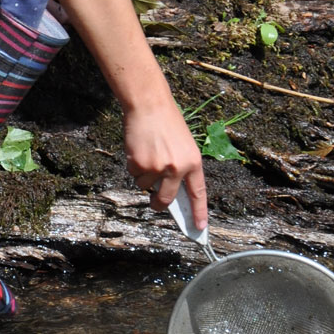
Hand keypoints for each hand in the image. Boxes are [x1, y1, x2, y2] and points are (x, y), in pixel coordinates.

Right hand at [123, 100, 207, 228]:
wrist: (149, 105)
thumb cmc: (166, 122)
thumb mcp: (184, 145)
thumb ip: (181, 168)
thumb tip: (171, 191)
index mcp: (193, 162)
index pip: (198, 193)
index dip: (199, 212)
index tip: (199, 228)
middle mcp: (177, 168)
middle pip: (166, 199)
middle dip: (159, 204)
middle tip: (155, 204)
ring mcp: (158, 167)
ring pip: (145, 185)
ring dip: (143, 175)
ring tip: (146, 154)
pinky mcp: (139, 164)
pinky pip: (134, 174)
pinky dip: (133, 166)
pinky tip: (138, 150)